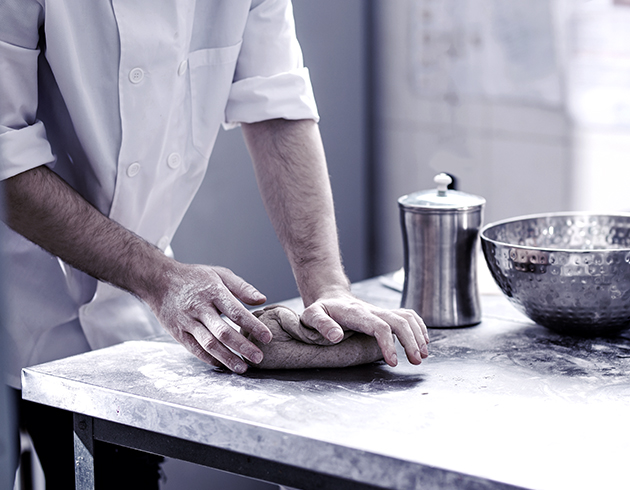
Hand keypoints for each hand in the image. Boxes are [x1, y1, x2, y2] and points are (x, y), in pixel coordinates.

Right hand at [150, 263, 271, 373]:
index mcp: (213, 292)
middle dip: (243, 347)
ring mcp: (188, 322)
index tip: (267, 337)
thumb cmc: (194, 277)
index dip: (253, 326)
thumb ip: (242, 287)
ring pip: (209, 344)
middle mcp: (200, 308)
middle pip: (223, 332)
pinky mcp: (178, 333)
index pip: (236, 312)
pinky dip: (210, 359)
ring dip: (227, 358)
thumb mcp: (219, 274)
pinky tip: (223, 364)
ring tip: (243, 367)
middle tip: (258, 358)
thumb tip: (262, 300)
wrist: (159, 281)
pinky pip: (195, 349)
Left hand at [300, 291, 428, 366]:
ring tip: (423, 355)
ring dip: (418, 335)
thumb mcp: (312, 316)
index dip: (389, 343)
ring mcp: (381, 311)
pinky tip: (423, 341)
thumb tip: (336, 336)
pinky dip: (419, 327)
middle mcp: (373, 311)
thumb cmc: (321, 309)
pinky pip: (408, 316)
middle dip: (411, 340)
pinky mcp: (386, 315)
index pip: (379, 326)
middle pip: (399, 321)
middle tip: (416, 361)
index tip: (393, 361)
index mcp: (356, 313)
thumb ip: (322, 325)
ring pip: (407, 317)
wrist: (331, 297)